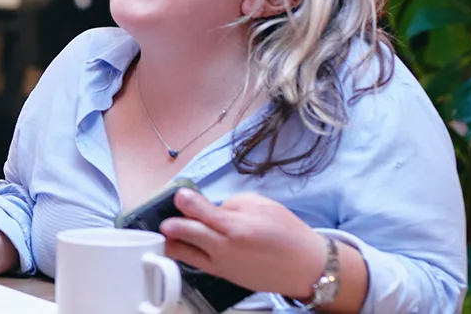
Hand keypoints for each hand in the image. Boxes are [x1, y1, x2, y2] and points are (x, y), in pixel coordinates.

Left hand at [158, 190, 326, 300]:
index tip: (179, 195)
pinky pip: (198, 264)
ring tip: (164, 234)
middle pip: (187, 234)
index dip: (185, 200)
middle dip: (172, 224)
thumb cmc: (288, 233)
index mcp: (236, 227)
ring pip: (186, 254)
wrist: (306, 267)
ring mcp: (222, 265)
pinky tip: (182, 246)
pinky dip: (187, 254)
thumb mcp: (262, 205)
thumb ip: (232, 204)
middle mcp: (225, 248)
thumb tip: (212, 207)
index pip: (200, 211)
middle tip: (165, 218)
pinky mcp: (224, 276)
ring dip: (172, 243)